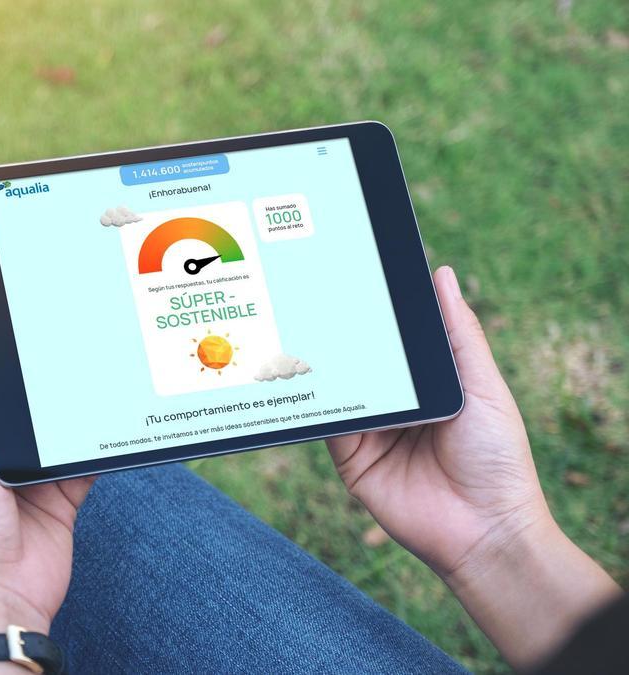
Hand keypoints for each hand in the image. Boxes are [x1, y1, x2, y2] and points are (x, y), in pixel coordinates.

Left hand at [0, 321, 94, 655]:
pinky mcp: (56, 496)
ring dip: (63, 414)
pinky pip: (78, 461)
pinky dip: (90, 446)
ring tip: (85, 372)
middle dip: (32, 384)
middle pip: (11, 406)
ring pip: (48, 430)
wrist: (1, 600)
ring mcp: (21, 478)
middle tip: (59, 340)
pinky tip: (106, 417)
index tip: (10, 321)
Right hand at [327, 265, 546, 576]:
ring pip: (339, 386)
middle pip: (362, 359)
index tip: (358, 271)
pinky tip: (306, 376)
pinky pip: (327, 421)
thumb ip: (460, 335)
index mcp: (429, 383)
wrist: (483, 530)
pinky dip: (316, 401)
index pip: (397, 340)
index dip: (380, 310)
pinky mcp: (349, 456)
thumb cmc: (497, 458)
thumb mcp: (482, 387)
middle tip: (319, 291)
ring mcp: (371, 428)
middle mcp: (396, 403)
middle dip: (344, 331)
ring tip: (305, 324)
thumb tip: (441, 275)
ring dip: (324, 362)